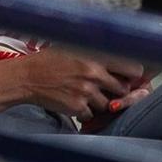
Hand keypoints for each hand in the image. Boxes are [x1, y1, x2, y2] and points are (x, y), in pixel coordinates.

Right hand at [0, 48, 146, 117]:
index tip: (130, 77)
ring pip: (107, 104)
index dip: (133, 75)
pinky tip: (74, 101)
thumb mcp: (77, 47)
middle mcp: (95, 74)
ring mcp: (86, 92)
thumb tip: (120, 58)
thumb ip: (99, 54)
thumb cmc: (50, 59)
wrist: (27, 77)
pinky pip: (91, 114)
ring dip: (100, 102)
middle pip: (123, 89)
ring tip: (84, 93)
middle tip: (106, 88)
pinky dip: (85, 111)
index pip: (133, 68)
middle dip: (117, 91)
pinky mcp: (77, 107)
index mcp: (97, 56)